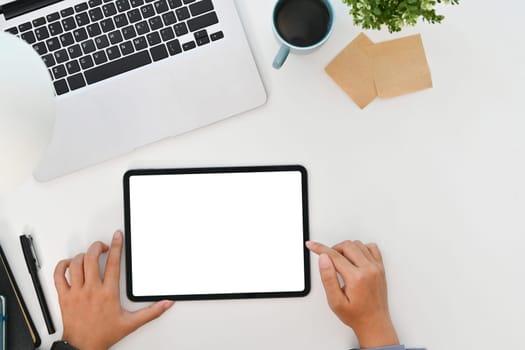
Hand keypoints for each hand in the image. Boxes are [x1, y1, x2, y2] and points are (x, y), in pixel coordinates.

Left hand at [54, 230, 173, 349]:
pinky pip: (59, 276)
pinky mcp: (64, 297)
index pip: (113, 263)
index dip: (116, 246)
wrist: (82, 346)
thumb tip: (166, 304)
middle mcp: (91, 290)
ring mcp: (76, 292)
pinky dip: (62, 266)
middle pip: (91, 258)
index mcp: (108, 293)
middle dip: (97, 247)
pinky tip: (69, 265)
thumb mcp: (131, 323)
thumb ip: (151, 312)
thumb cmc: (103, 334)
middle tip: (102, 246)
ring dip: (82, 255)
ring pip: (76, 264)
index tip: (117, 236)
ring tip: (88, 255)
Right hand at [306, 240, 398, 348]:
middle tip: (327, 259)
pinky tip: (355, 257)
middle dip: (333, 249)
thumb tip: (324, 259)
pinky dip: (361, 248)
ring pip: (358, 244)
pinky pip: (372, 247)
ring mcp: (376, 268)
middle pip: (347, 246)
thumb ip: (328, 278)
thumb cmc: (356, 315)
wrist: (374, 323)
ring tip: (340, 261)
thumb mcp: (335, 301)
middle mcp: (369, 270)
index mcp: (357, 278)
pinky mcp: (381, 268)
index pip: (334, 255)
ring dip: (346, 248)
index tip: (312, 245)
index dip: (320, 248)